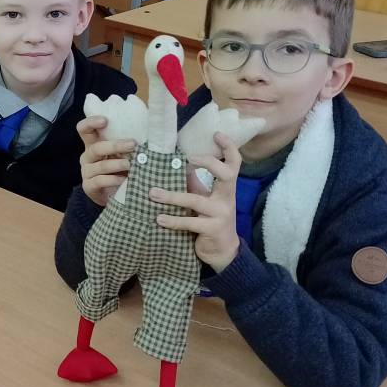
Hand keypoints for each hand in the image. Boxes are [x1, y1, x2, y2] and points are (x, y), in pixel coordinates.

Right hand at [77, 115, 135, 206]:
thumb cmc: (120, 168)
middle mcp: (87, 157)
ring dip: (116, 164)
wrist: (114, 195)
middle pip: (96, 148)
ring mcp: (87, 172)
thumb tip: (147, 121)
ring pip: (100, 166)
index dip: (91, 123)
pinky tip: (123, 179)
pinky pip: (99, 181)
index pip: (84, 129)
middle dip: (115, 145)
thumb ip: (127, 142)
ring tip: (131, 165)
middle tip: (132, 144)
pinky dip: (113, 180)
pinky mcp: (89, 187)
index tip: (105, 120)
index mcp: (93, 144)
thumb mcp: (122, 153)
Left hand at [149, 132, 241, 272]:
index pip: (234, 164)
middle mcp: (226, 198)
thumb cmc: (210, 220)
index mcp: (226, 188)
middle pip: (227, 174)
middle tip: (189, 158)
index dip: (229, 147)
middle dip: (209, 163)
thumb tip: (176, 163)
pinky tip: (158, 218)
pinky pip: (190, 223)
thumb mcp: (204, 199)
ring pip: (196, 201)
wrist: (223, 252)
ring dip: (172, 197)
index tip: (216, 133)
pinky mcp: (212, 230)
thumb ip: (194, 183)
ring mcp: (221, 214)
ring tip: (152, 193)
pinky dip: (172, 220)